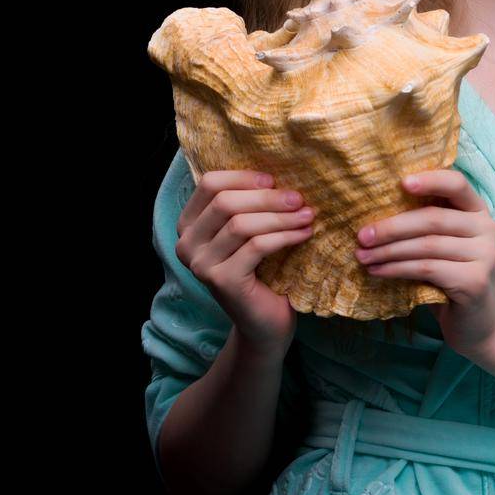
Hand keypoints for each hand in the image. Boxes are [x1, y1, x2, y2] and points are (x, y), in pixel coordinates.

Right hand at [177, 169, 315, 354]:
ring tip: (308, 216)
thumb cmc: (263, 274)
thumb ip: (249, 207)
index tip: (275, 181)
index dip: (244, 178)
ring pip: (242, 224)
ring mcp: (200, 264)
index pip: (210, 184)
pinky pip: (256, 247)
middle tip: (300, 199)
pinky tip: (305, 235)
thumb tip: (277, 171)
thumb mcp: (251, 234)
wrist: (264, 324)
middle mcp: (186, 244)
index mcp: (189, 225)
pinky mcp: (221, 281)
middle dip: (268, 197)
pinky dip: (285, 236)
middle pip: (226, 202)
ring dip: (281, 217)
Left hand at [354, 170, 494, 359]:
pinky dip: (397, 269)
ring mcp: (486, 255)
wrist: (479, 325)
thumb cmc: (451, 281)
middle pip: (433, 218)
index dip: (430, 179)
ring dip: (388, 251)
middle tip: (361, 236)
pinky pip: (427, 268)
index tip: (400, 183)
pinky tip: (378, 272)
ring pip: (426, 245)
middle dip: (391, 227)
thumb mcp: (442, 248)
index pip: (457, 184)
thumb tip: (371, 214)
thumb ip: (424, 228)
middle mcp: (487, 229)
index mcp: (478, 213)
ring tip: (362, 257)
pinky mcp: (476, 280)